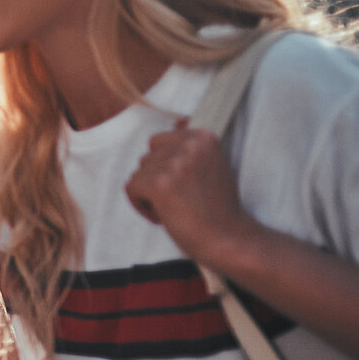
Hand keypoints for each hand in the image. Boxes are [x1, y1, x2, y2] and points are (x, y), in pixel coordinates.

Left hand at [125, 119, 257, 262]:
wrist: (227, 238)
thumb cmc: (218, 207)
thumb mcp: (213, 165)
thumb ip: (193, 147)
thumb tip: (178, 121)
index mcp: (204, 136)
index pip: (160, 142)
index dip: (167, 167)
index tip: (186, 185)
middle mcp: (189, 145)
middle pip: (147, 157)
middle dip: (157, 180)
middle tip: (181, 199)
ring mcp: (174, 163)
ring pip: (139, 174)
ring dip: (150, 195)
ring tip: (176, 208)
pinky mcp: (159, 183)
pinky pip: (131, 188)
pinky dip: (141, 205)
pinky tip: (164, 215)